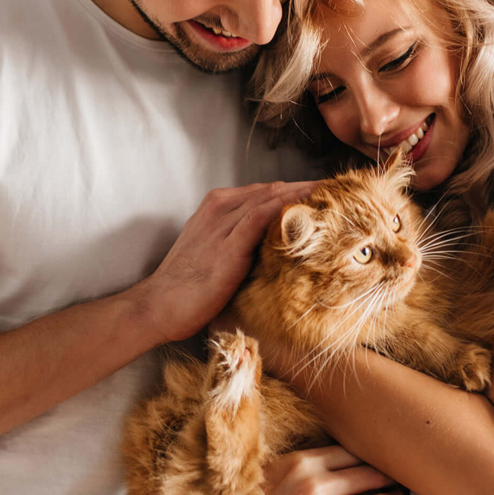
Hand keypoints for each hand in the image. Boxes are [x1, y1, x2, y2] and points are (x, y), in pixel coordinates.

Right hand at [132, 181, 315, 343]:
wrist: (159, 306)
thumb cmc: (185, 286)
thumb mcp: (212, 252)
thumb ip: (239, 242)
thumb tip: (272, 247)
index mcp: (215, 207)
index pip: (262, 191)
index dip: (293, 190)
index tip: (320, 194)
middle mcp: (218, 210)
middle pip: (270, 190)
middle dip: (303, 188)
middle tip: (334, 190)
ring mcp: (222, 226)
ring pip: (268, 199)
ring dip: (300, 195)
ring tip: (330, 195)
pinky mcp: (227, 248)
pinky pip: (259, 219)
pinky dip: (283, 210)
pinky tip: (305, 210)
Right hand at [191, 446, 402, 494]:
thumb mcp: (276, 469)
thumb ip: (307, 461)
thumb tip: (342, 454)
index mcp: (304, 463)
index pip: (354, 454)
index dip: (372, 459)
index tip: (381, 463)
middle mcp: (317, 488)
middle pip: (372, 476)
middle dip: (388, 479)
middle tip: (397, 481)